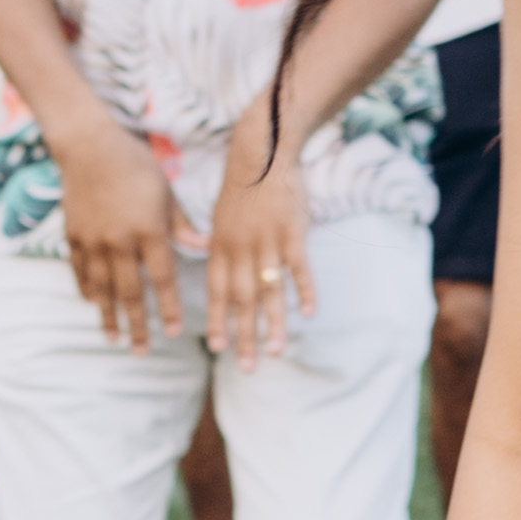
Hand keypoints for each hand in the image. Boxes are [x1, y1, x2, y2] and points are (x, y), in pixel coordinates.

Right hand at [52, 118, 180, 352]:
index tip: (174, 332)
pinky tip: (92, 304)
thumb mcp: (166, 191)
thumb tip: (205, 247)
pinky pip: (79, 271)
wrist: (88, 145)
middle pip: (130, 293)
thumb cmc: (135, 164)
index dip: (168, 308)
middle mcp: (119, 242)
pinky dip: (86, 290)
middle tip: (142, 350)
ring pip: (102, 288)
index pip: (162, 279)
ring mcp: (93, 241)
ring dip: (109, 316)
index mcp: (148, 231)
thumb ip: (181, 225)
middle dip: (137, 325)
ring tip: (113, 339)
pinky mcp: (73, 235)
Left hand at [202, 146, 314, 370]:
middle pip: (242, 299)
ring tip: (275, 350)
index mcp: (219, 246)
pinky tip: (307, 313)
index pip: (216, 291)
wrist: (262, 153)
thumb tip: (213, 275)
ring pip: (269, 289)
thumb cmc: (241, 188)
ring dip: (272, 322)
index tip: (218, 348)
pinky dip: (303, 289)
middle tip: (247, 366)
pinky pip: (298, 266)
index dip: (217, 320)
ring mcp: (267, 241)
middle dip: (243, 335)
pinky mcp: (292, 232)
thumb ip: (215, 248)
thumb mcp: (218, 217)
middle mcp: (240, 248)